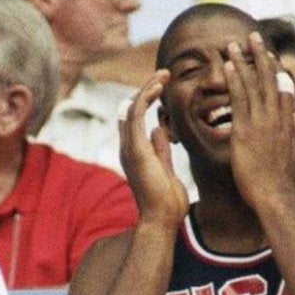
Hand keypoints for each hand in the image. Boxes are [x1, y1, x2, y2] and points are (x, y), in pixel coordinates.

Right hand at [119, 69, 188, 229]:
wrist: (161, 221)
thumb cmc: (167, 203)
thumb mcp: (166, 170)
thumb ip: (161, 151)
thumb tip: (159, 131)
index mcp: (135, 153)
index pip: (135, 119)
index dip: (147, 100)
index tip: (164, 87)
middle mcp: (127, 148)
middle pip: (131, 109)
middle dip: (147, 89)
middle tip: (165, 74)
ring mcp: (129, 148)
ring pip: (132, 107)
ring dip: (147, 88)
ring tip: (164, 74)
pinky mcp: (135, 149)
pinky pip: (135, 114)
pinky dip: (146, 97)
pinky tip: (158, 86)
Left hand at [224, 31, 294, 208]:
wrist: (275, 195)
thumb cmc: (282, 184)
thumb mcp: (294, 157)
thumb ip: (292, 141)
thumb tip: (294, 133)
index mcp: (286, 124)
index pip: (281, 91)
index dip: (275, 71)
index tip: (270, 55)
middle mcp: (276, 118)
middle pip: (269, 79)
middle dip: (261, 56)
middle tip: (254, 36)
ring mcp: (261, 122)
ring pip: (252, 84)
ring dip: (243, 61)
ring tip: (234, 43)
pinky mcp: (245, 129)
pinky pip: (238, 98)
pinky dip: (234, 79)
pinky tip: (227, 65)